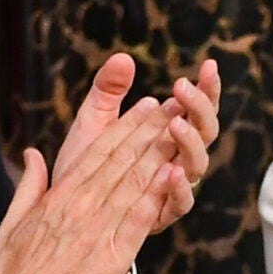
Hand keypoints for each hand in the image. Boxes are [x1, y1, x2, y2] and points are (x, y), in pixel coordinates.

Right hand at [0, 106, 183, 273]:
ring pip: (135, 183)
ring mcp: (98, 229)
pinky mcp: (113, 255)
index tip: (144, 107)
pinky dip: (158, 196)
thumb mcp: (14, 220)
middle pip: (122, 160)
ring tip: (181, 132)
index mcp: (61, 195)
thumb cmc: (14, 271)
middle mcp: (81, 205)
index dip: (126, 127)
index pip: (99, 152)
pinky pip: (140, 220)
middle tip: (174, 107)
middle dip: (150, 131)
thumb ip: (29, 184)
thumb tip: (33, 154)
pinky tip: (175, 177)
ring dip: (160, 154)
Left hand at [54, 54, 221, 233]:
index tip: (207, 65)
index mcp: (168, 136)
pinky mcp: (160, 215)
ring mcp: (171, 188)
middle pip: (206, 132)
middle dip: (200, 108)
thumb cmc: (84, 166)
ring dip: (190, 143)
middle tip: (182, 87)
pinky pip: (180, 203)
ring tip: (175, 124)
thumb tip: (123, 58)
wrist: (64, 213)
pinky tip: (172, 170)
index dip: (206, 88)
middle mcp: (177, 160)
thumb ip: (108, 91)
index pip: (196, 109)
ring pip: (198, 165)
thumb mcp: (93, 122)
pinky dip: (180, 187)